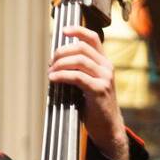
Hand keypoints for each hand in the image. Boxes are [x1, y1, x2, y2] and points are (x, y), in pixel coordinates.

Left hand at [48, 25, 128, 159]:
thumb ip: (79, 71)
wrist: (108, 129)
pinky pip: (77, 77)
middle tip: (51, 62)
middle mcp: (106, 67)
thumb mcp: (89, 85)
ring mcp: (104, 78)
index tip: (63, 31)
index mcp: (104, 63)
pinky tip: (54, 79)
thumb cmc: (95, 108)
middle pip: (81, 47)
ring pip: (78, 60)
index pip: (92, 38)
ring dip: (60, 64)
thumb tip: (56, 63)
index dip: (77, 30)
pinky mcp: (99, 90)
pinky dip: (62, 76)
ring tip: (51, 73)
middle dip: (62, 52)